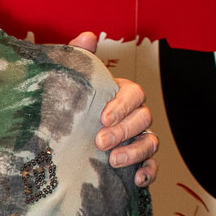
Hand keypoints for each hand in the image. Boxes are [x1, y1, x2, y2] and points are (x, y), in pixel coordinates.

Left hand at [68, 31, 158, 187]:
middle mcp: (134, 115)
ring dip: (135, 151)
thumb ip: (80, 57)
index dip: (122, 105)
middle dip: (124, 130)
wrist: (63, 138)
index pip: (133, 94)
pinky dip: (148, 172)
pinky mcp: (138, 161)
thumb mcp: (72, 81)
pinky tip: (136, 179)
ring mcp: (138, 138)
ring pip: (150, 142)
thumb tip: (87, 36)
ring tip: (113, 160)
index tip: (103, 117)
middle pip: (143, 118)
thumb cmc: (72, 103)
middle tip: (100, 141)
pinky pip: (152, 166)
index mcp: (121, 94)